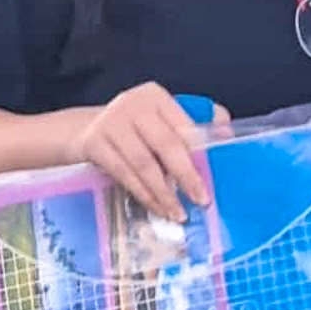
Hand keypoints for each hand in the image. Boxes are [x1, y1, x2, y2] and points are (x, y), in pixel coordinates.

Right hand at [66, 82, 223, 221]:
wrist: (83, 129)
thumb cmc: (134, 127)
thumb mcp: (160, 118)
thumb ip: (192, 124)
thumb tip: (227, 134)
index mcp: (155, 96)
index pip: (183, 124)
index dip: (199, 151)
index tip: (212, 175)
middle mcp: (133, 105)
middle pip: (166, 144)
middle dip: (186, 175)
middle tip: (201, 199)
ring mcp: (111, 123)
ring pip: (144, 164)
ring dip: (164, 193)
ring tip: (178, 213)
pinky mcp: (94, 143)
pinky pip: (124, 174)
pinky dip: (143, 194)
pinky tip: (157, 208)